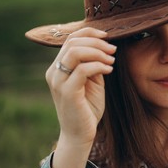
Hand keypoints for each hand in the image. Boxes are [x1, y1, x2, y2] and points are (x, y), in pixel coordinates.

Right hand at [46, 27, 115, 146]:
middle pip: (72, 42)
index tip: (108, 36)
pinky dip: (98, 66)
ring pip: (75, 52)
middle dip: (96, 42)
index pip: (70, 39)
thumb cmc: (88, 108)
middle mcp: (54, 72)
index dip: (89, 33)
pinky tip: (109, 70)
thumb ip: (94, 64)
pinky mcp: (67, 92)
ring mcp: (58, 82)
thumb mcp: (93, 82)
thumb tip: (104, 48)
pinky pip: (82, 70)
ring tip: (112, 60)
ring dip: (98, 52)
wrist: (80, 134)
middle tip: (113, 49)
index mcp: (58, 67)